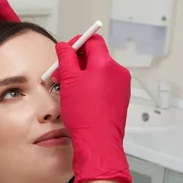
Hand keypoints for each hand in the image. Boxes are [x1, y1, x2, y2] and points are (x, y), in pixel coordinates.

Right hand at [52, 34, 132, 182]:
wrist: (98, 142)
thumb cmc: (84, 114)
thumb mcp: (69, 81)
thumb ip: (66, 58)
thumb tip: (65, 46)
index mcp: (105, 64)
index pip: (93, 41)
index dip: (77, 43)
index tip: (65, 53)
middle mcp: (117, 72)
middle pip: (95, 56)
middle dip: (76, 62)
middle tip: (61, 73)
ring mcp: (121, 86)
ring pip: (99, 71)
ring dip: (82, 75)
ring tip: (68, 89)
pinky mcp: (120, 98)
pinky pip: (104, 84)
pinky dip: (91, 86)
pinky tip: (80, 98)